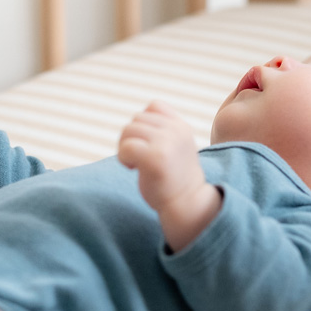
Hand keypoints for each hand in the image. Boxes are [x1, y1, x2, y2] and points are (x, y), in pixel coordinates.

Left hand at [118, 102, 221, 250]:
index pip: (153, 106)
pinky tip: (134, 169)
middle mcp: (175, 131)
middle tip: (141, 159)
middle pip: (136, 120)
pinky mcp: (155, 159)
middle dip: (132, 138)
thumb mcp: (176, 146)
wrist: (187, 204)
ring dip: (126, 148)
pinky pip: (125, 148)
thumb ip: (161, 130)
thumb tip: (134, 121)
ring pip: (128, 131)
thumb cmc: (175, 177)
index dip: (144, 124)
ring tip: (138, 164)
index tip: (150, 144)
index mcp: (181, 126)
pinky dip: (123, 159)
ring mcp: (166, 143)